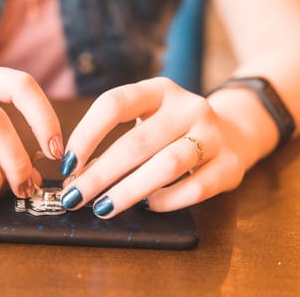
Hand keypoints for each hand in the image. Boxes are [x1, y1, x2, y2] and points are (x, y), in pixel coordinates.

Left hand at [59, 77, 247, 217]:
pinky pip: (195, 188)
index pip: (114, 104)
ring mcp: (212, 134)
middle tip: (75, 197)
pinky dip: (166, 201)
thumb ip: (114, 142)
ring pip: (166, 165)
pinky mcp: (230, 164)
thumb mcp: (145, 122)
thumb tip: (76, 177)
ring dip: (128, 191)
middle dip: (99, 174)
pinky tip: (147, 206)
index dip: (86, 134)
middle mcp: (187, 107)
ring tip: (103, 207)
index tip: (67, 163)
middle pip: (136, 142)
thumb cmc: (172, 130)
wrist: (233, 132)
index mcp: (158, 90)